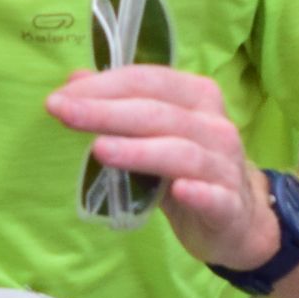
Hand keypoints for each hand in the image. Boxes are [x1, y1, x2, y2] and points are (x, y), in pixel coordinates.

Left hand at [46, 66, 277, 271]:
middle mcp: (214, 125)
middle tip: (64, 113)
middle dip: (107, 112)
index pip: (148, 81)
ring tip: (99, 149)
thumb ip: (119, 106)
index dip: (104, 86)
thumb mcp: (154, 134)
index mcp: (196, 97)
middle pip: (159, 113)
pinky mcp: (229, 205)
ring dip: (140, 150)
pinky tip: (178, 192)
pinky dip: (197, 192)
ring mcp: (224, 165)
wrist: (237, 219)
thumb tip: (74, 79)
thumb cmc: (186, 169)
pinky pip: (214, 196)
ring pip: (182, 152)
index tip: (61, 96)